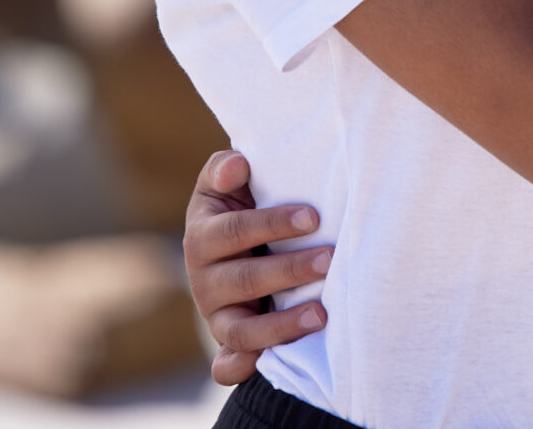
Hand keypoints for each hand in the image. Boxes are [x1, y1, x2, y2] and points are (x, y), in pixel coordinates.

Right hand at [184, 150, 332, 384]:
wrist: (238, 245)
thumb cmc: (244, 203)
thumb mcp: (231, 183)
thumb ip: (227, 169)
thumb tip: (237, 164)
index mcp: (204, 236)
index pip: (235, 230)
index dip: (273, 223)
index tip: (313, 217)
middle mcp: (204, 279)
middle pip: (243, 280)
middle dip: (288, 271)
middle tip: (329, 260)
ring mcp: (215, 315)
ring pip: (239, 329)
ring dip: (280, 325)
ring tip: (322, 314)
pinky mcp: (228, 343)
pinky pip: (226, 365)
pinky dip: (240, 368)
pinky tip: (265, 364)